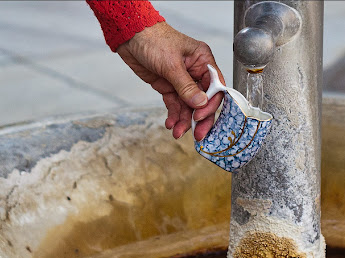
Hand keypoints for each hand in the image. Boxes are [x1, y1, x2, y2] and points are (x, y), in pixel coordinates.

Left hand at [116, 22, 224, 140]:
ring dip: (184, 120)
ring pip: (188, 106)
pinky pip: (175, 104)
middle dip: (199, 118)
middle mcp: (195, 72)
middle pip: (203, 100)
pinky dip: (173, 115)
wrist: (130, 36)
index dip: (210, 105)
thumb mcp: (171, 65)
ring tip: (177, 132)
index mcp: (203, 61)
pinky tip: (171, 124)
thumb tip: (200, 104)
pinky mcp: (169, 86)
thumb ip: (186, 87)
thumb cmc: (153, 39)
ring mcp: (182, 81)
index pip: (215, 87)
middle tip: (197, 134)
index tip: (199, 117)